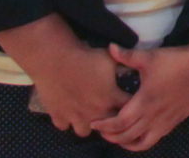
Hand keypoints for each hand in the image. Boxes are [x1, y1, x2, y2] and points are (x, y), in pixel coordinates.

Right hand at [0, 14, 128, 135]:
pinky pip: (64, 126)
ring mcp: (74, 117)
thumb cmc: (85, 56)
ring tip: (86, 113)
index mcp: (110, 98)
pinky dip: (66, 120)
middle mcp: (94, 112)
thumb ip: (123, 66)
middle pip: (107, 125)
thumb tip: (133, 68)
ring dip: (86, 123)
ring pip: (84, 131)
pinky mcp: (57, 117)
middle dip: (108, 118)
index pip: (128, 108)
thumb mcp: (109, 58)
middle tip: (106, 107)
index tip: (125, 98)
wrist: (54, 58)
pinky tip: (67, 110)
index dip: (129, 105)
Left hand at [90, 25, 188, 150]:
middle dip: (111, 136)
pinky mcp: (175, 122)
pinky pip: (155, 139)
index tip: (94, 122)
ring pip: (142, 142)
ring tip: (117, 136)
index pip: (119, 122)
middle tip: (101, 129)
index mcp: (145, 101)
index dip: (104, 126)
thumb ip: (127, 56)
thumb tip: (110, 46)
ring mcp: (166, 121)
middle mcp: (154, 116)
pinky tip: (137, 134)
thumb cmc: (176, 61)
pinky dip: (142, 142)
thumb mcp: (150, 57)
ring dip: (126, 143)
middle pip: (127, 135)